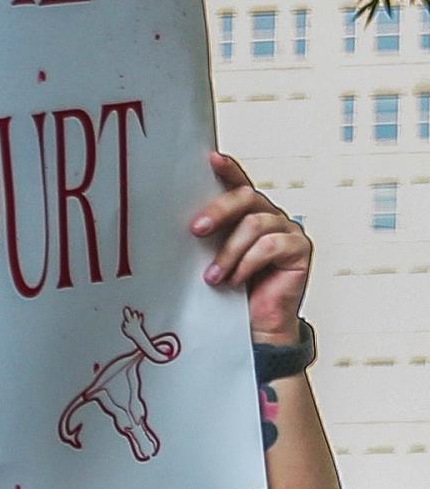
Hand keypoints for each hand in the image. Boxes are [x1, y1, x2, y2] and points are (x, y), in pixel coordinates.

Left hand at [191, 153, 310, 342]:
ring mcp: (287, 231)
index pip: (239, 185)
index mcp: (250, 215)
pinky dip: (249, 263)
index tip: (211, 159)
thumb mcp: (215, 260)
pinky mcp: (299, 249)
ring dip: (230, 252)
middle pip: (247, 197)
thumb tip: (188, 225)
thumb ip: (211, 239)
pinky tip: (238, 280)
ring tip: (215, 276)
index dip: (228, 169)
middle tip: (197, 229)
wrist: (257, 329)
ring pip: (255, 224)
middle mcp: (270, 217)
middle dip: (219, 211)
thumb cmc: (235, 295)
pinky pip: (271, 245)